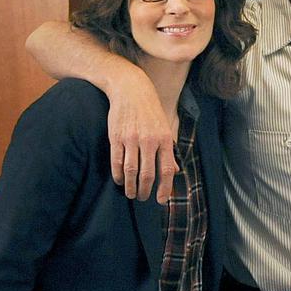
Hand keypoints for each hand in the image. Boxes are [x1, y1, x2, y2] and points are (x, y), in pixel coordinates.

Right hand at [107, 70, 176, 202]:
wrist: (131, 90)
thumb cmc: (150, 111)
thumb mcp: (164, 128)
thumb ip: (168, 150)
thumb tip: (175, 171)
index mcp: (164, 139)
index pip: (166, 170)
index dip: (164, 188)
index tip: (161, 200)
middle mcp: (149, 140)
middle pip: (148, 174)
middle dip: (145, 191)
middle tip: (143, 197)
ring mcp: (131, 139)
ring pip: (131, 171)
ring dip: (130, 186)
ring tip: (130, 193)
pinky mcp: (116, 137)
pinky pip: (117, 161)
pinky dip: (118, 174)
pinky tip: (119, 180)